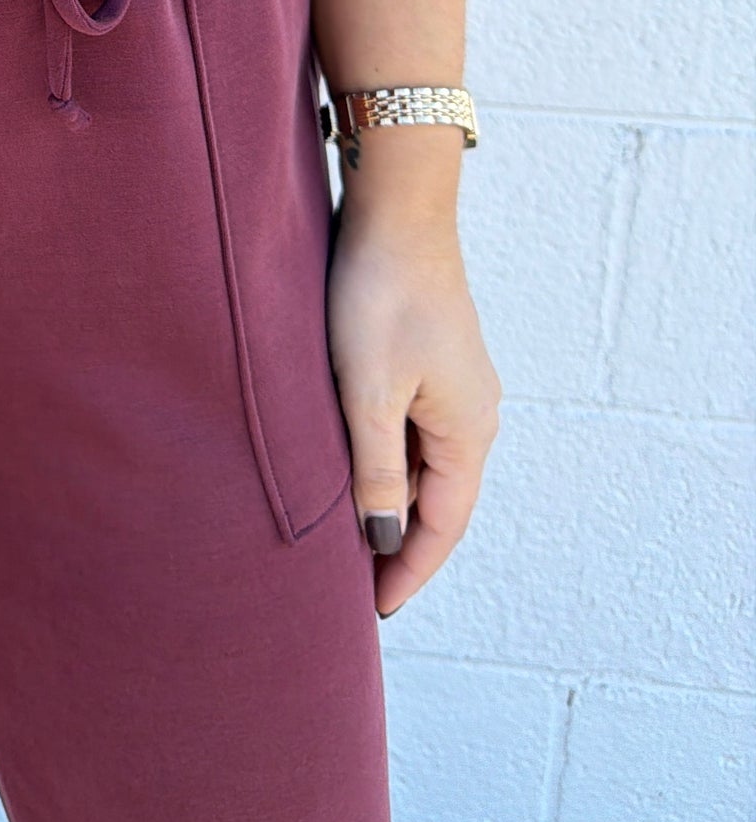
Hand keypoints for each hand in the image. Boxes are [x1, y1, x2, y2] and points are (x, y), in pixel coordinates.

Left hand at [325, 173, 500, 616]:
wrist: (396, 208)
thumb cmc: (378, 295)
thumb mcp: (368, 392)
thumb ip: (377, 471)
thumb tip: (384, 540)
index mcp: (470, 430)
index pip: (442, 526)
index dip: (407, 571)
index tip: (373, 612)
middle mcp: (475, 414)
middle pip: (439, 501)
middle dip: (400, 545)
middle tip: (354, 589)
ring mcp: (456, 385)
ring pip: (425, 465)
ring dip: (392, 502)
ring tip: (346, 539)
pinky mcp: (432, 359)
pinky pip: (414, 430)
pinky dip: (387, 461)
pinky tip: (351, 469)